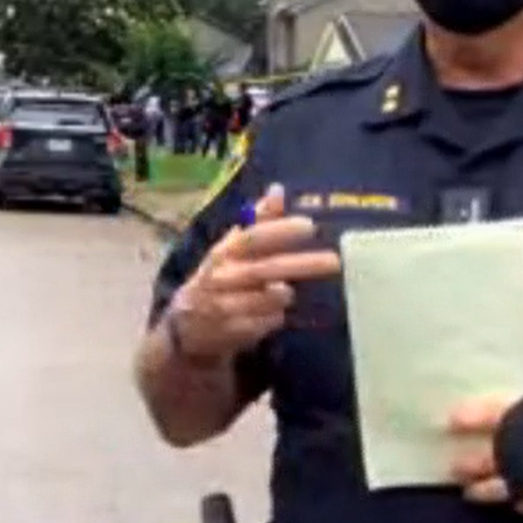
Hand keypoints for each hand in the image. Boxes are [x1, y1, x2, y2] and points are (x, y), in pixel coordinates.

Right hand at [166, 183, 342, 363]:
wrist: (188, 325)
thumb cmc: (220, 278)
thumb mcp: (232, 248)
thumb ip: (258, 221)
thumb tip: (278, 190)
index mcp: (224, 252)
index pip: (252, 237)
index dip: (280, 231)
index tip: (309, 225)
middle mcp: (223, 277)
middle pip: (266, 269)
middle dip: (302, 264)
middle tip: (334, 261)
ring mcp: (226, 307)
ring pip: (269, 298)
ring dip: (285, 294)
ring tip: (289, 291)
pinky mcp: (233, 333)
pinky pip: (267, 323)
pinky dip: (276, 317)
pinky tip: (275, 314)